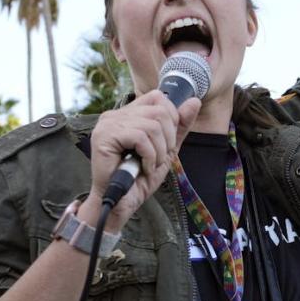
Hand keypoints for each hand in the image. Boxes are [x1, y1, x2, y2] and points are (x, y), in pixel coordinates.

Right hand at [89, 89, 200, 232]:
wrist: (121, 203)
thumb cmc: (139, 179)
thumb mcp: (167, 150)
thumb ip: (179, 127)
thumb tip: (195, 101)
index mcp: (127, 114)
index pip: (157, 97)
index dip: (171, 118)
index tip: (167, 143)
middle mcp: (115, 115)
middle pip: (159, 110)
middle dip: (168, 139)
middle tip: (159, 158)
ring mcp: (108, 124)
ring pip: (152, 124)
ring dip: (159, 151)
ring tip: (150, 165)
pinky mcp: (104, 136)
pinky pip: (140, 137)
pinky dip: (149, 156)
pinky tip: (143, 168)